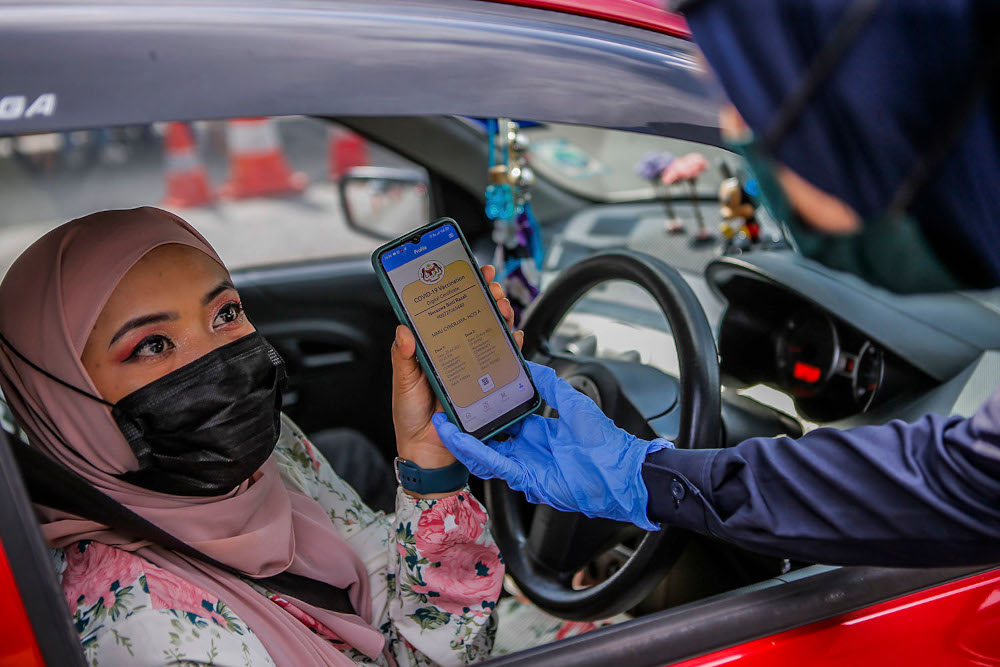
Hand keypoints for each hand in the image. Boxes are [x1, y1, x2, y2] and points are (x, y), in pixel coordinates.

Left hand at [391, 265, 522, 496]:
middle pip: (475, 318)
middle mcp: (456, 353)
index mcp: (433, 348)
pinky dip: (512, 347)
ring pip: (492, 335)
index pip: (449, 312)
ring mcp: (473, 368)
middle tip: (491, 288)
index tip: (468, 271)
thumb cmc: (410, 416)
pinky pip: (504, 362)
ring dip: (501, 318)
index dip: (460, 290)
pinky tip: (514, 337)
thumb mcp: (403, 383)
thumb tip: (404, 329)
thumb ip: (404, 357)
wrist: (427, 453)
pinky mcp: (487, 385)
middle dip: (487, 299)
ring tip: (503, 306)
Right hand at [432, 361, 668, 529]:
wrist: (621, 471)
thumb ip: (550, 385)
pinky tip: (461, 439)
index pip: (504, 420)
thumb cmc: (605, 441)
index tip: (469, 395)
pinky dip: (477, 453)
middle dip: (466, 427)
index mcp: (538, 432)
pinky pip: (496, 465)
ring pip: (485, 454)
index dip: (484, 410)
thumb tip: (532, 366)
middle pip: (489, 439)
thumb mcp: (573, 402)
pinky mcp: (527, 479)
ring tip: (443, 425)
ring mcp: (526, 466)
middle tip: (446, 409)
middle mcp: (528, 450)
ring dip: (463, 441)